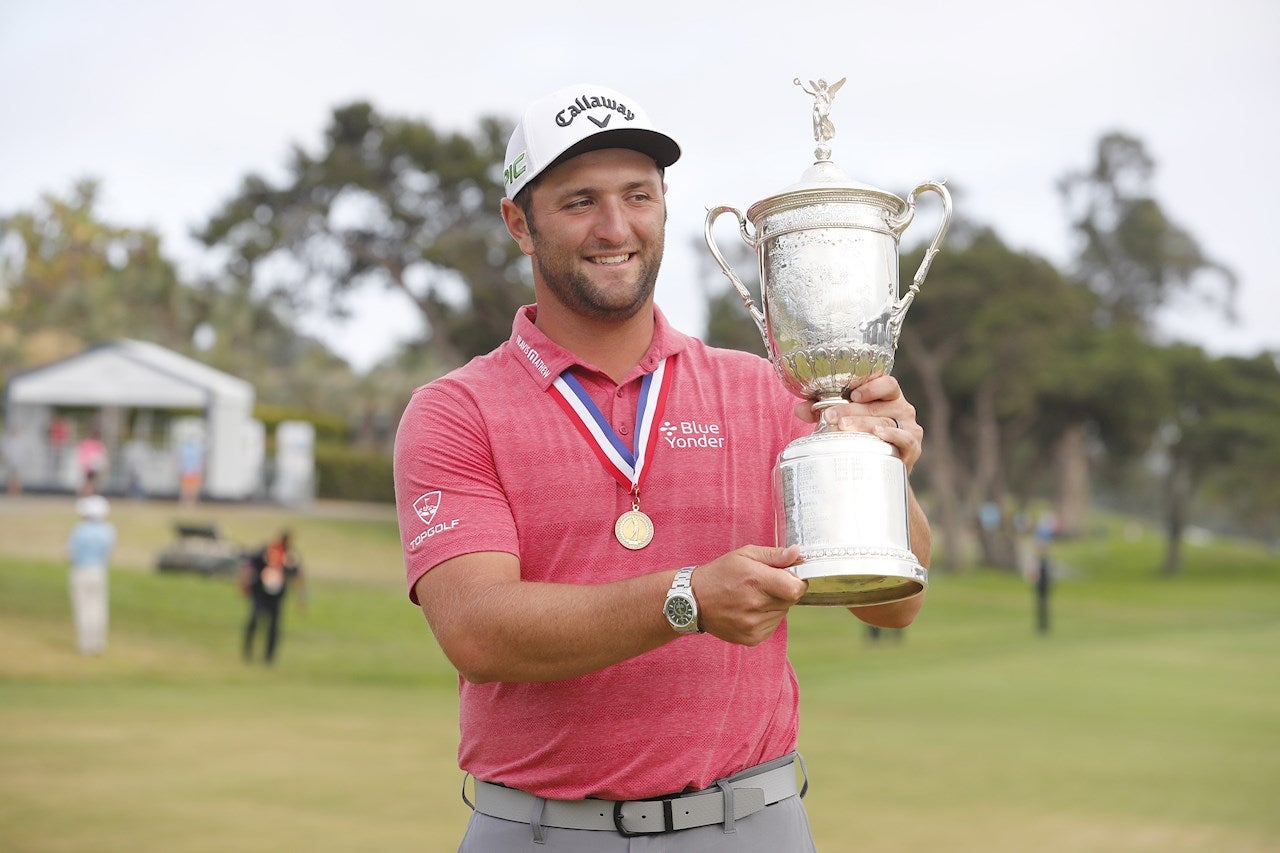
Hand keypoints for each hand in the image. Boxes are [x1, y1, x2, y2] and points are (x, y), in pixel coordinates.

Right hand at [691, 545, 806, 645]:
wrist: (693, 601)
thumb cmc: (720, 574)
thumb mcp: (744, 555)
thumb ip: (774, 555)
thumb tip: (797, 554)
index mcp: (755, 581)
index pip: (796, 588)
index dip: (797, 581)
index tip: (789, 576)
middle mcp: (755, 605)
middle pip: (791, 600)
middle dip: (784, 590)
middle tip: (765, 584)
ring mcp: (753, 625)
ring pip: (782, 613)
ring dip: (775, 604)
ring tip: (753, 597)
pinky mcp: (751, 638)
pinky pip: (772, 626)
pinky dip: (766, 617)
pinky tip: (749, 610)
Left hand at [793, 375, 923, 472]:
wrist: (880, 469)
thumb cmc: (862, 436)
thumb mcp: (844, 419)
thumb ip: (822, 411)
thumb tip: (799, 409)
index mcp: (887, 395)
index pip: (886, 383)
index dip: (871, 386)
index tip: (852, 394)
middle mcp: (901, 408)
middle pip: (878, 404)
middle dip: (852, 410)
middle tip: (830, 416)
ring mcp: (909, 427)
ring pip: (887, 421)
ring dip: (864, 423)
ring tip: (844, 427)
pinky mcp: (913, 447)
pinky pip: (905, 439)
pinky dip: (892, 435)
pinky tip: (878, 433)